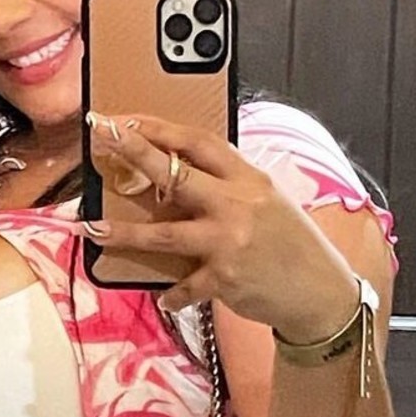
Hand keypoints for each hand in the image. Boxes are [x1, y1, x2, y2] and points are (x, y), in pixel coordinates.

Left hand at [82, 113, 359, 341]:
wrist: (322, 293)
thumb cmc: (291, 247)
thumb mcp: (267, 204)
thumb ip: (228, 189)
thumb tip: (176, 180)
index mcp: (250, 178)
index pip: (199, 142)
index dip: (159, 128)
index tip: (126, 120)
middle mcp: (239, 203)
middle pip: (176, 174)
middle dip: (134, 152)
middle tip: (100, 136)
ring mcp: (230, 240)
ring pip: (165, 233)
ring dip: (125, 233)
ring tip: (93, 228)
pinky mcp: (225, 277)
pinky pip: (185, 285)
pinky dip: (173, 293)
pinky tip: (164, 297)